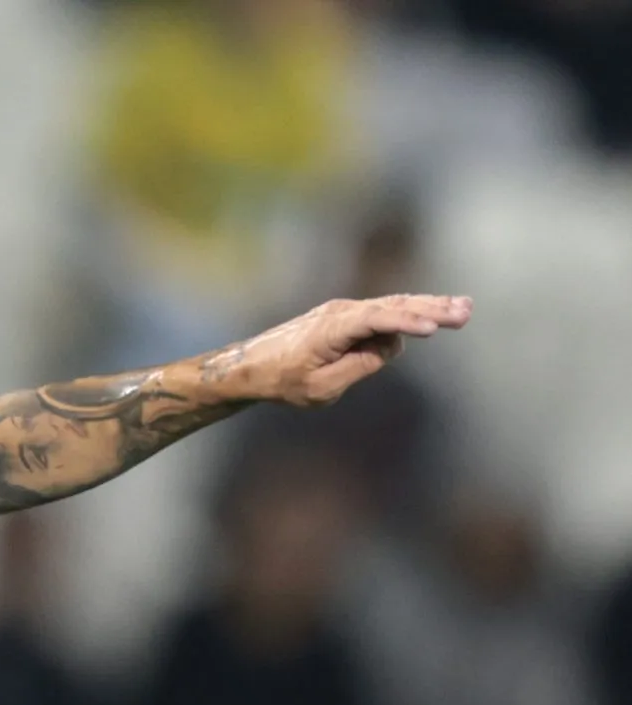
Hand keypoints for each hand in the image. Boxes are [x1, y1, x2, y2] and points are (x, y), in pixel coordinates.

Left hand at [217, 293, 470, 408]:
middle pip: (393, 307)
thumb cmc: (282, 381)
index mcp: (331, 329)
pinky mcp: (349, 317)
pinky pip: (385, 312)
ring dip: (429, 306)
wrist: (251, 367)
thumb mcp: (321, 387)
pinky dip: (412, 311)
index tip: (432, 329)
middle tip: (465, 314)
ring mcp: (346, 311)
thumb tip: (391, 347)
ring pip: (394, 305)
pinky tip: (439, 310)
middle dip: (430, 310)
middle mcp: (341, 312)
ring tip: (463, 308)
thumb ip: (360, 366)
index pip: (376, 320)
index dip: (406, 323)